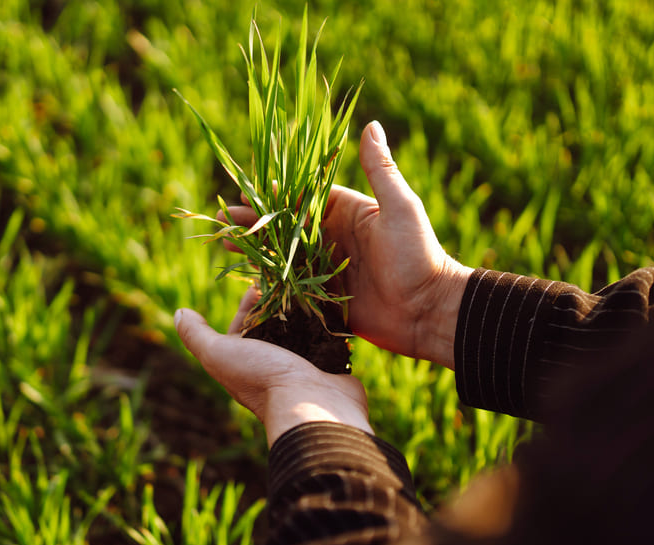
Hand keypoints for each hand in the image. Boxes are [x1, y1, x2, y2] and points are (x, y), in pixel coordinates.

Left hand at [175, 287, 371, 446]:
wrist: (312, 405)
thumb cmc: (261, 377)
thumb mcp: (219, 354)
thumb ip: (197, 335)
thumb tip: (180, 313)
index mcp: (243, 364)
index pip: (242, 326)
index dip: (248, 303)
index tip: (260, 282)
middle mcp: (271, 367)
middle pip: (273, 327)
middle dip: (278, 303)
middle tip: (289, 280)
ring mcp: (301, 368)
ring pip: (301, 331)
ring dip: (304, 310)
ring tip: (309, 287)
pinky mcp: (328, 366)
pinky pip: (327, 338)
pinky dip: (327, 322)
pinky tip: (330, 304)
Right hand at [224, 121, 472, 367]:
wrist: (429, 312)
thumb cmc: (419, 256)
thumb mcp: (400, 208)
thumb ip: (381, 170)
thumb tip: (371, 125)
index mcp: (347, 212)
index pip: (303, 196)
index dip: (275, 193)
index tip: (246, 189)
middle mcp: (333, 237)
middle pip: (285, 224)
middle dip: (255, 220)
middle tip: (225, 217)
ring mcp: (327, 268)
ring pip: (282, 253)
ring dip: (254, 247)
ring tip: (224, 241)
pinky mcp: (325, 297)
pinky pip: (291, 285)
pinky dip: (269, 279)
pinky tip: (243, 274)